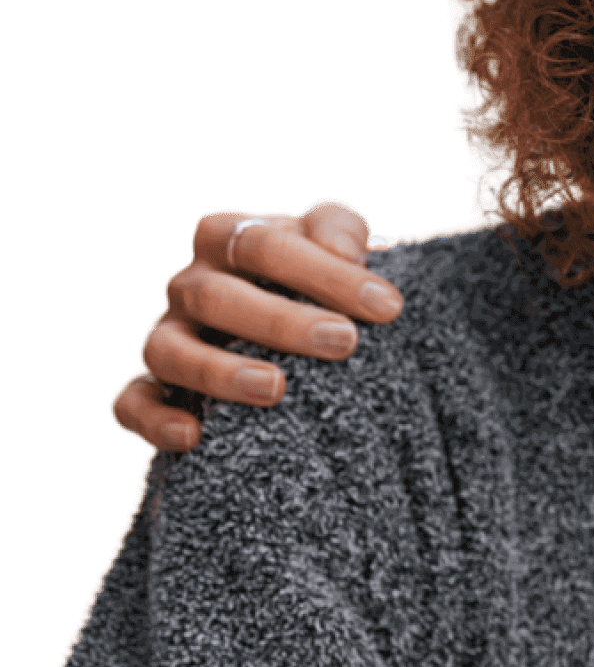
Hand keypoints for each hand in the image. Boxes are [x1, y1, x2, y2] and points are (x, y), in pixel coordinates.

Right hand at [109, 200, 404, 451]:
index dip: (323, 272)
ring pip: (169, 350)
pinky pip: (132, 403)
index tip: (387, 306)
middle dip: (282, 320)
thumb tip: (345, 250)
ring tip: (276, 389)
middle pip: (214, 295)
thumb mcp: (337, 243)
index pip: (262, 244)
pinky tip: (194, 435)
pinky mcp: (153, 389)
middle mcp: (189, 286)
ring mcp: (166, 337)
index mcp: (228, 240)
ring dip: (219, 371)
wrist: (303, 324)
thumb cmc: (319, 279)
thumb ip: (340, 230)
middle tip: (344, 342)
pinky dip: (155, 419)